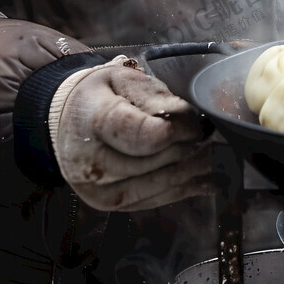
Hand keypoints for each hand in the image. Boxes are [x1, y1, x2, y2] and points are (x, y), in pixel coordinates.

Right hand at [49, 56, 213, 211]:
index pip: (137, 132)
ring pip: (152, 186)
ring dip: (189, 173)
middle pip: (149, 161)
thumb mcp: (122, 79)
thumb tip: (188, 115)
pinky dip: (182, 191)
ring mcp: (96, 188)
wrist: (68, 119)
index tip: (197, 124)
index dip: (174, 132)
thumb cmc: (102, 94)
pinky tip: (207, 181)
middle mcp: (88, 160)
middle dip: (186, 150)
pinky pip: (150, 201)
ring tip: (215, 158)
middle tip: (212, 138)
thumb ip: (152, 95)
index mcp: (92, 119)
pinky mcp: (108, 204)